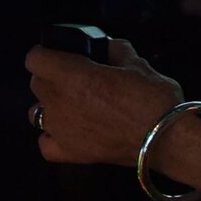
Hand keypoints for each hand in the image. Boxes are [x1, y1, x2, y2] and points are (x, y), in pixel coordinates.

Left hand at [25, 38, 180, 166]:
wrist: (165, 139)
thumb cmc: (152, 99)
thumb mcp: (137, 63)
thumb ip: (116, 51)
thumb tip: (108, 47)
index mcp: (72, 74)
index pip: (35, 58)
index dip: (47, 53)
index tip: (60, 54)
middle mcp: (60, 102)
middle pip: (37, 83)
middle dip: (52, 76)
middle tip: (78, 77)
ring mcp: (61, 129)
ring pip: (36, 112)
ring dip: (50, 105)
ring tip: (73, 105)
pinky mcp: (70, 152)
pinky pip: (46, 143)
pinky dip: (52, 137)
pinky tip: (69, 131)